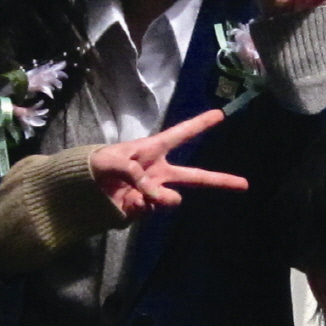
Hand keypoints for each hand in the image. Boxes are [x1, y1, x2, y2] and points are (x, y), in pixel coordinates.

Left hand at [88, 106, 250, 219]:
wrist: (80, 190)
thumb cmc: (96, 164)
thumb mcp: (111, 161)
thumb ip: (135, 173)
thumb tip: (156, 195)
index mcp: (152, 150)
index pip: (180, 135)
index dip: (200, 125)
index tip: (220, 114)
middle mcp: (159, 171)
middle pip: (195, 177)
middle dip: (220, 180)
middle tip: (244, 184)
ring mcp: (154, 192)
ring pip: (172, 200)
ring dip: (160, 199)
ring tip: (137, 196)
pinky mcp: (145, 208)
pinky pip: (152, 211)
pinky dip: (140, 209)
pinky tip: (126, 203)